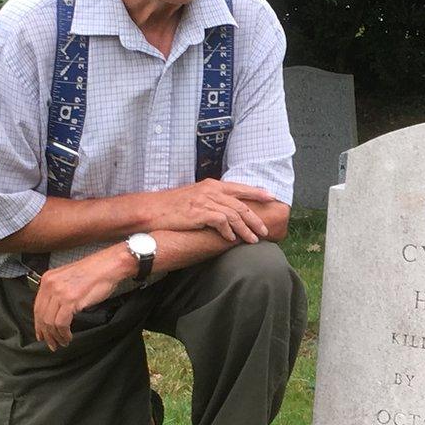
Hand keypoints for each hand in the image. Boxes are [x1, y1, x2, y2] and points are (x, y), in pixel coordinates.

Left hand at [33, 245, 130, 350]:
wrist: (110, 265)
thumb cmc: (96, 272)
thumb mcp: (70, 278)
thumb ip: (59, 291)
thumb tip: (56, 311)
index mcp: (48, 279)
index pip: (37, 307)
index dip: (39, 324)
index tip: (42, 334)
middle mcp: (50, 285)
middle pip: (41, 316)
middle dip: (46, 333)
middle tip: (51, 343)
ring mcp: (59, 292)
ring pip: (50, 322)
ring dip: (55, 336)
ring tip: (61, 342)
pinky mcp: (70, 300)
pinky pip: (61, 322)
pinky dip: (63, 333)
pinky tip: (68, 336)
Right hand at [144, 179, 274, 242]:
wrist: (152, 209)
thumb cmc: (173, 206)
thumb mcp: (196, 196)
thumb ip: (212, 199)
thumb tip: (226, 209)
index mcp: (212, 185)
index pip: (240, 187)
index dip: (257, 192)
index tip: (271, 197)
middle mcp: (211, 190)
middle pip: (241, 204)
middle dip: (255, 218)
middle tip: (265, 230)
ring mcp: (205, 201)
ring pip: (235, 215)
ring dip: (246, 229)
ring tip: (253, 240)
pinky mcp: (199, 213)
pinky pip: (221, 222)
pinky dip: (229, 231)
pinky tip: (232, 239)